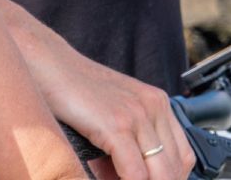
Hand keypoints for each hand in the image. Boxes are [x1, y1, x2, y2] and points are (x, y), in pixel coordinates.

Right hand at [27, 44, 195, 179]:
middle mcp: (154, 106)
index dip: (171, 178)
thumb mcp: (113, 112)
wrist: (47, 62)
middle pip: (175, 167)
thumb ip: (128, 141)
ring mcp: (137, 115)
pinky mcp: (116, 125)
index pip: (182, 156)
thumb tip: (130, 175)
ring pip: (160, 174)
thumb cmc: (73, 88)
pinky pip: (134, 172)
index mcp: (157, 103)